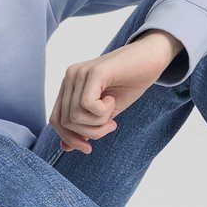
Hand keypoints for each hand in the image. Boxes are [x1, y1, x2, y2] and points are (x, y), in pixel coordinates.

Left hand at [48, 29, 182, 153]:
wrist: (151, 58)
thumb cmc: (130, 83)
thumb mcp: (105, 112)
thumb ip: (85, 127)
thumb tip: (65, 148)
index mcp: (69, 86)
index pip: (56, 120)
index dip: (70, 139)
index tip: (88, 148)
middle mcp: (70, 77)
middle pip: (65, 122)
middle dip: (90, 133)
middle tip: (110, 124)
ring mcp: (79, 73)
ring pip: (75, 117)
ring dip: (98, 123)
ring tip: (112, 112)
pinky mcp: (93, 72)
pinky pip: (88, 105)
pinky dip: (103, 112)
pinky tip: (113, 100)